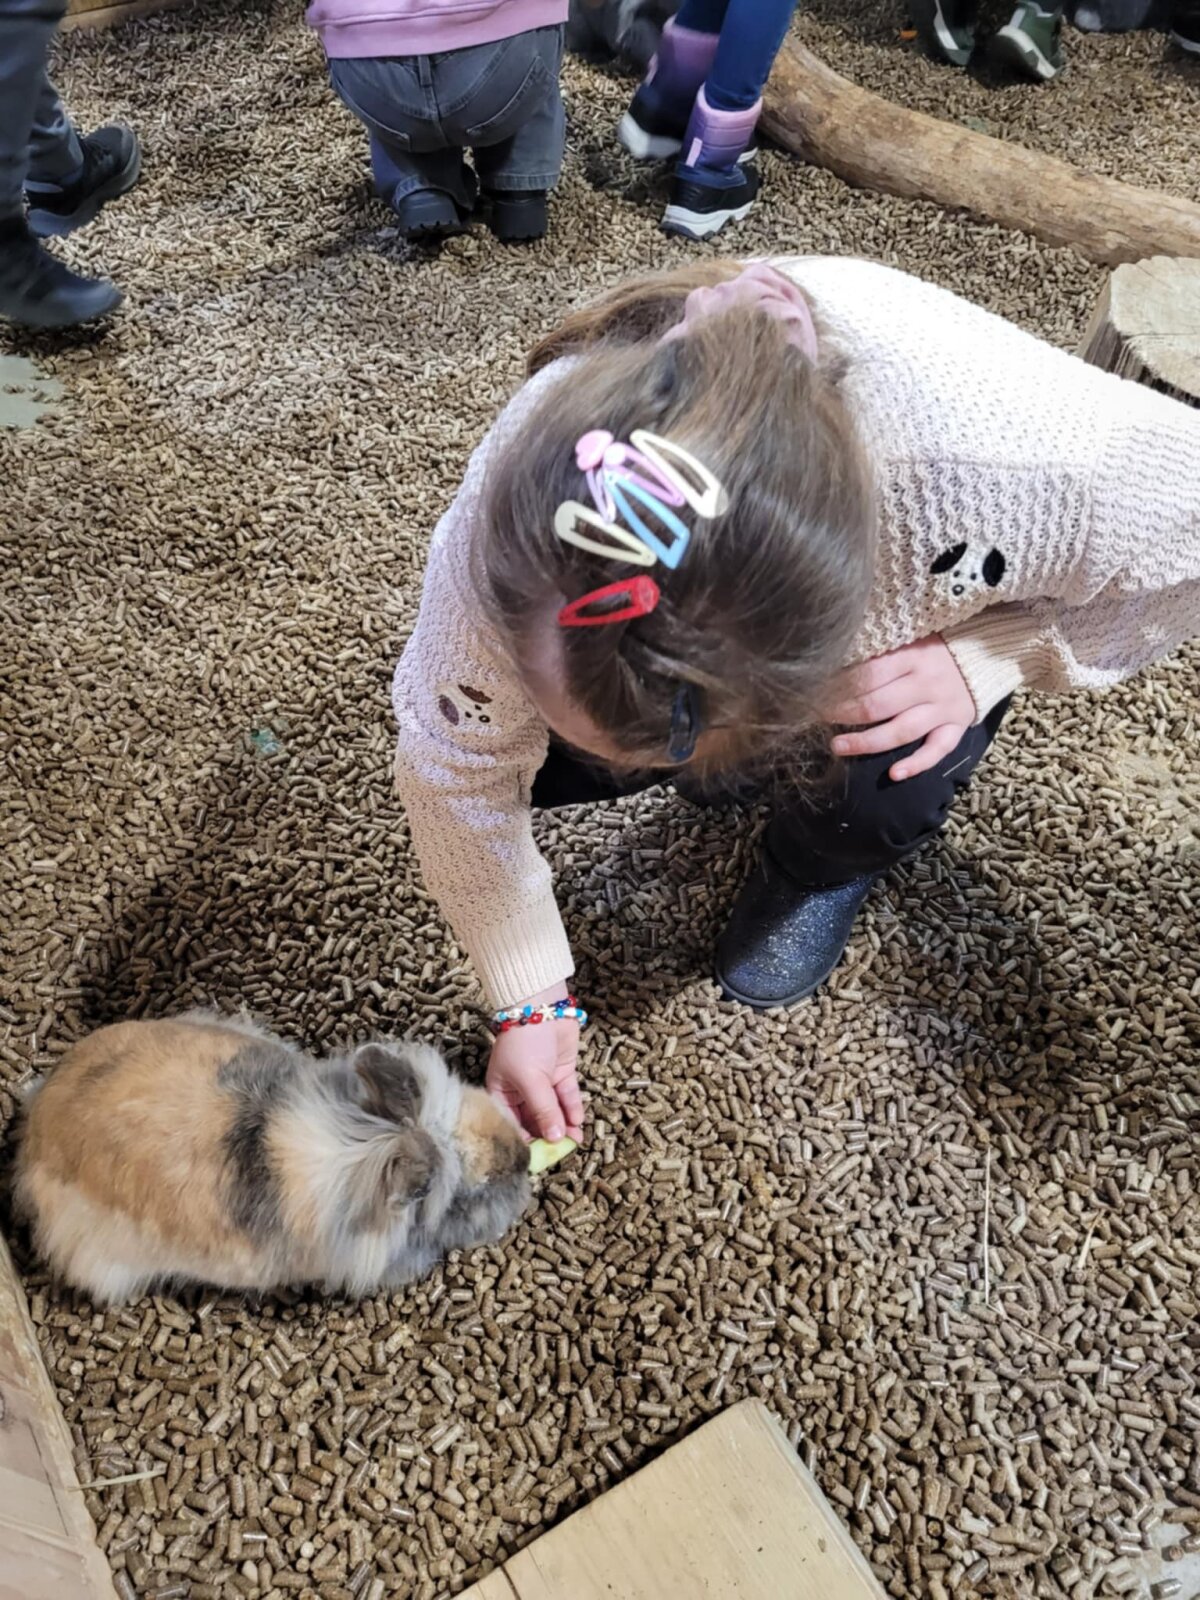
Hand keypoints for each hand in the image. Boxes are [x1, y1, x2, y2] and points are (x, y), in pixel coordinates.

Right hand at [487, 988, 583, 1142]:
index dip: (525, 1142)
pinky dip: (572, 1110)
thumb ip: (543, 1110)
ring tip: (575, 1141)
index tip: (541, 1158)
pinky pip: (566, 1097)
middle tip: (563, 1152)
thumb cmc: (523, 1041)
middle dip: (549, 1136)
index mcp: (501, 1094)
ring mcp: (542, 1082)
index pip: (512, 1125)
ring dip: (564, 1126)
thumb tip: (555, 1138)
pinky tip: (578, 1122)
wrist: (541, 1006)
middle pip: (535, 1121)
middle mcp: (520, 1091)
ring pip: (553, 1111)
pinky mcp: (560, 1074)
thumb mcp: (530, 1080)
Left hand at [818, 635, 975, 781]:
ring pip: (901, 731)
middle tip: (818, 718)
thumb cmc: (935, 646)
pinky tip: (894, 774)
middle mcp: (927, 683)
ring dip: (867, 742)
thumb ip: (879, 650)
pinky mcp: (957, 725)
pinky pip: (937, 749)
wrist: (987, 651)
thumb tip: (837, 659)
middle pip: (878, 705)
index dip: (839, 687)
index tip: (817, 693)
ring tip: (838, 747)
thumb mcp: (908, 637)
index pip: (868, 675)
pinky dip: (917, 764)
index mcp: (911, 656)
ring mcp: (943, 707)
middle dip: (843, 715)